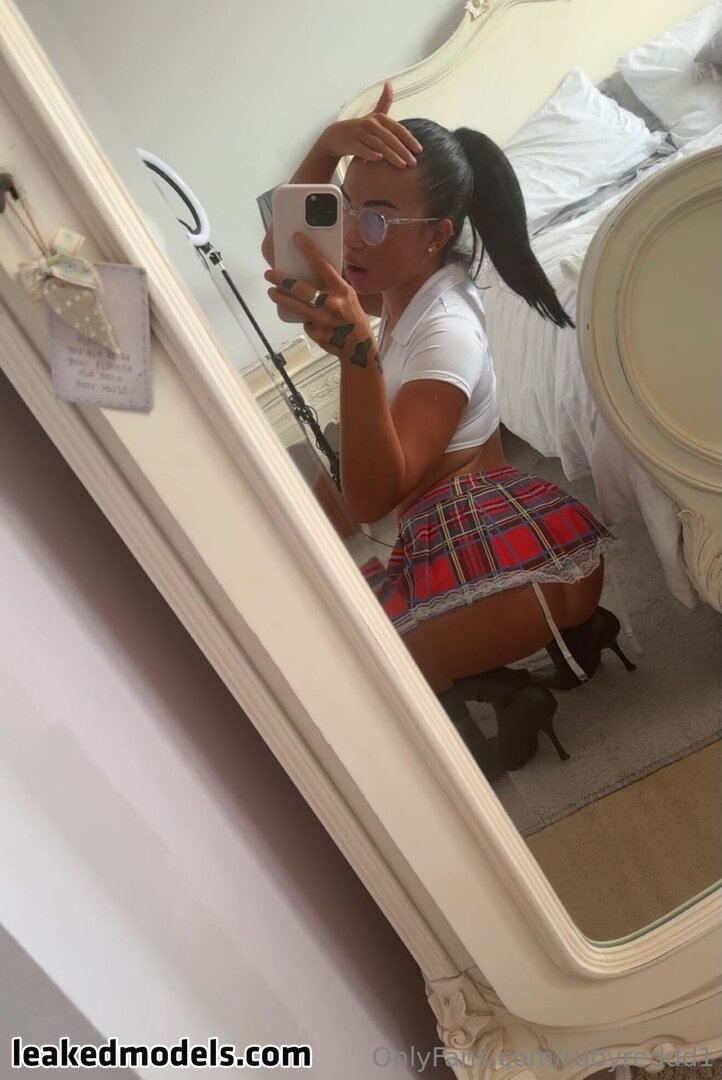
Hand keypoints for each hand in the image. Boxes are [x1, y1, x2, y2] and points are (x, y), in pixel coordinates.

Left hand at [265, 234, 378, 368]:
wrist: (359, 347)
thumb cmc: (352, 317)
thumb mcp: (347, 296)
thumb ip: (331, 286)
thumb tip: (309, 273)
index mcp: (341, 289)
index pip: (322, 265)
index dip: (309, 250)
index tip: (296, 238)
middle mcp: (332, 303)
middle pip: (300, 288)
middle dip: (281, 280)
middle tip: (269, 274)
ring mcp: (323, 320)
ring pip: (295, 306)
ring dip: (280, 297)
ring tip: (272, 292)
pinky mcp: (317, 334)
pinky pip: (304, 323)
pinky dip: (305, 321)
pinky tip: (313, 323)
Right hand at [320, 81, 422, 167]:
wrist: (337, 136)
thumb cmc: (361, 128)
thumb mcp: (373, 114)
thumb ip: (384, 101)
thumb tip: (389, 83)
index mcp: (379, 118)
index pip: (397, 129)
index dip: (409, 139)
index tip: (419, 150)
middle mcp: (370, 124)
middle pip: (390, 138)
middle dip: (403, 150)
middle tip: (413, 162)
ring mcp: (360, 134)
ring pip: (378, 145)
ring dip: (391, 155)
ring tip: (402, 165)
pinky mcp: (351, 143)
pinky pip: (362, 149)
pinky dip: (370, 154)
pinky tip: (379, 159)